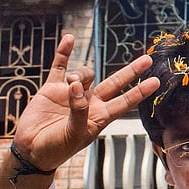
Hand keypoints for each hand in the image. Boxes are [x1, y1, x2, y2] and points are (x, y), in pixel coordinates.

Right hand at [10, 34, 159, 170]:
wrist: (32, 150)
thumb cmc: (57, 148)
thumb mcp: (74, 133)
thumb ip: (78, 110)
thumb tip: (76, 85)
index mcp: (100, 116)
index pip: (125, 102)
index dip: (140, 91)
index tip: (156, 81)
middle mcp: (90, 103)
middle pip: (115, 83)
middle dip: (131, 72)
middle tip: (147, 59)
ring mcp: (71, 93)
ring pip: (85, 73)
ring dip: (80, 74)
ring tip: (71, 84)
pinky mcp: (52, 88)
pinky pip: (60, 66)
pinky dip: (64, 52)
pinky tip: (69, 39)